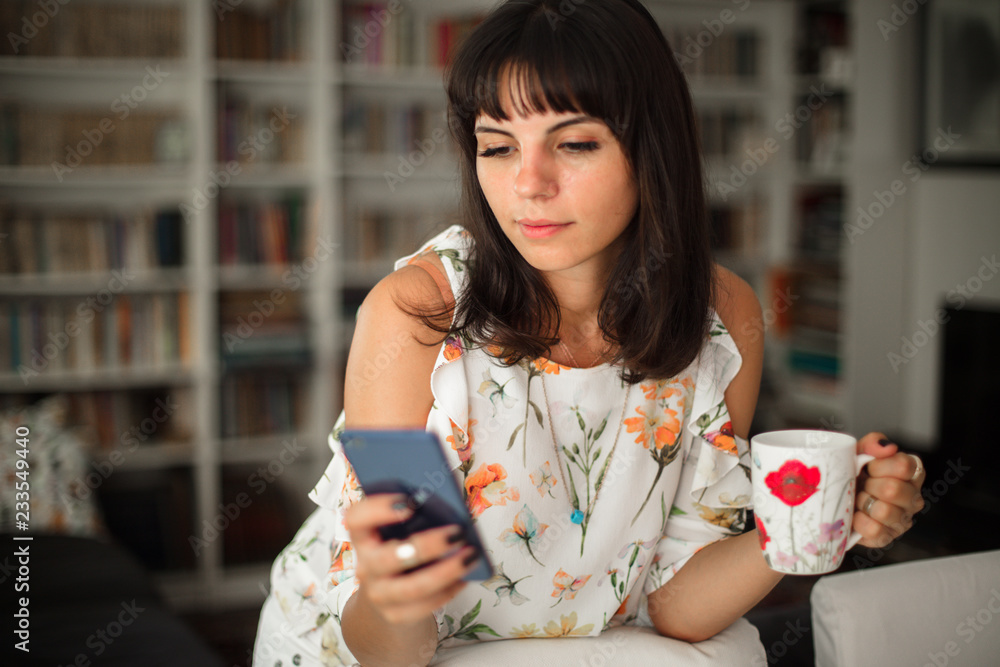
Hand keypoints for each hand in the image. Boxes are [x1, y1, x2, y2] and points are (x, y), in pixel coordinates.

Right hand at [343, 493, 478, 624]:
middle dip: (426, 546)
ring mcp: (379, 594)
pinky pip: (425, 605)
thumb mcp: (399, 531)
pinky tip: (465, 577)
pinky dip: (449, 589)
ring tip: (471, 556)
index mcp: (363, 536)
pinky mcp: (396, 615)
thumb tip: (450, 507)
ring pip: (412, 587)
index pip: (355, 519)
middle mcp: (365, 566)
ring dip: (446, 571)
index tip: (410, 502)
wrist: (388, 596)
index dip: (378, 509)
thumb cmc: (401, 549)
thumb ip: (416, 517)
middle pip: (388, 558)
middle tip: (458, 533)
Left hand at [852, 433, 925, 547]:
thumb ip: (873, 442)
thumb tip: (887, 447)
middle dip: (869, 485)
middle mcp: (913, 497)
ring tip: (858, 500)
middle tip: (862, 485)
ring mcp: (903, 520)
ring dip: (863, 503)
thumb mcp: (858, 451)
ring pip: (885, 511)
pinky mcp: (888, 537)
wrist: (832, 498)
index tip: (869, 466)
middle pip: (893, 489)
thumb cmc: (852, 473)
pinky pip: (875, 530)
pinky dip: (859, 521)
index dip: (880, 465)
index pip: (905, 466)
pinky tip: (855, 515)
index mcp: (911, 473)